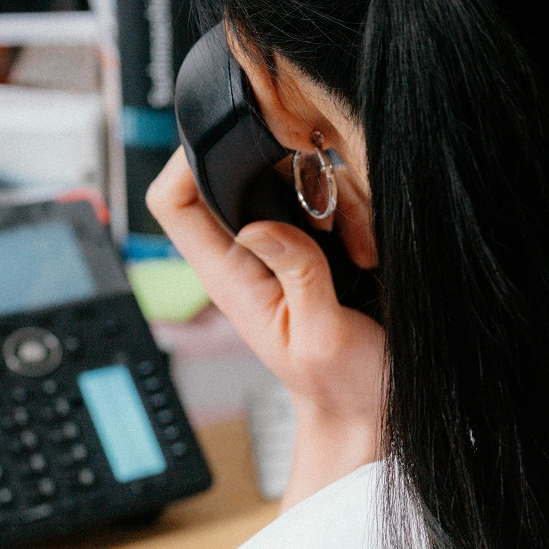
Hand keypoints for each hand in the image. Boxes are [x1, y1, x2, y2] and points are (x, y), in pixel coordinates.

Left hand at [146, 148, 385, 509]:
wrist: (374, 406)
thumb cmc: (342, 386)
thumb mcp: (320, 336)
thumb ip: (295, 274)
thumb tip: (255, 225)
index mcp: (232, 279)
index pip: (174, 205)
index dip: (186, 163)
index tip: (232, 142)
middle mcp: (254, 255)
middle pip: (244, 172)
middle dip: (291, 170)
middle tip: (328, 210)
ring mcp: (289, 246)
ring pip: (299, 178)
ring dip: (338, 199)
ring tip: (359, 253)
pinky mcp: (324, 244)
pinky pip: (336, 197)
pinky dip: (360, 211)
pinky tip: (370, 253)